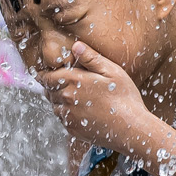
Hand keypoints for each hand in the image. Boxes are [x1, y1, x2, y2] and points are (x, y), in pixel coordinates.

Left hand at [35, 40, 159, 157]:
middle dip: (52, 86)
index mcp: (73, 81)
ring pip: (55, 106)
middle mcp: (66, 98)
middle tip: (59, 83)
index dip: (44, 74)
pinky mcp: (73, 129)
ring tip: (72, 97)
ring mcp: (68, 116)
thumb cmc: (125, 98)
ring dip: (58, 101)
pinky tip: (80, 111)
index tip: (44, 73)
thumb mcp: (112, 72)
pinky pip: (62, 119)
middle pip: (49, 91)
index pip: (47, 77)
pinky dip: (66, 114)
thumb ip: (92, 58)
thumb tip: (76, 46)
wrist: (132, 128)